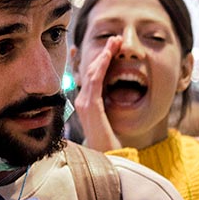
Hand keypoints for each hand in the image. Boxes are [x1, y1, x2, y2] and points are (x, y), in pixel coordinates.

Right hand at [75, 36, 123, 151]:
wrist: (108, 160)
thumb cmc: (111, 144)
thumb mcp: (111, 121)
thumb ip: (110, 107)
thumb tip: (116, 95)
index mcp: (87, 104)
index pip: (91, 76)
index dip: (100, 59)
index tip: (111, 47)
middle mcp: (82, 101)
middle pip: (90, 71)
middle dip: (103, 53)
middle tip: (115, 39)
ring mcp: (84, 104)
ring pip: (92, 72)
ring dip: (104, 55)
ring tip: (115, 42)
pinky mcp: (90, 107)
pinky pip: (95, 81)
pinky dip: (101, 65)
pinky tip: (108, 55)